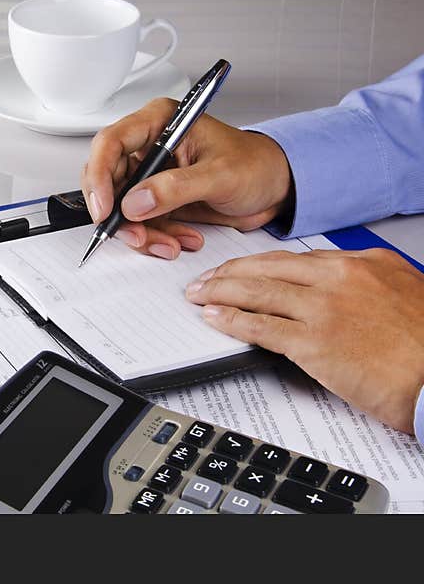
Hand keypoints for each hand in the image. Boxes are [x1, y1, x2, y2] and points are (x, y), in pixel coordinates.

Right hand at [81, 98, 292, 258]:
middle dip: (119, 214)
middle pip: (107, 179)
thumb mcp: (221, 175)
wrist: (274, 188)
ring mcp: (150, 175)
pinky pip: (138, 223)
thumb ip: (176, 187)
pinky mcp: (155, 199)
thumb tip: (135, 202)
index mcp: (160, 123)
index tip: (106, 208)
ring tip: (169, 243)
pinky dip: (154, 237)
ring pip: (120, 207)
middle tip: (137, 235)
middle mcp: (149, 146)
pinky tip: (179, 240)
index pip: (111, 142)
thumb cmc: (257, 166)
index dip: (99, 175)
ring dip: (141, 232)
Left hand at [185, 248, 423, 433]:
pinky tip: (214, 317)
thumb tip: (332, 289)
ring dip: (219, 292)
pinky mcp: (314, 342)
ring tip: (198, 295)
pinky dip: (231, 319)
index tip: (240, 268)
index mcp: (361, 264)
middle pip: (268, 268)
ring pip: (256, 291)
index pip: (295, 259)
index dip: (259, 264)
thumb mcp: (403, 293)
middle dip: (229, 273)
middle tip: (205, 279)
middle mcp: (339, 278)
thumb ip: (364, 284)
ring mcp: (324, 309)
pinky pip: (260, 325)